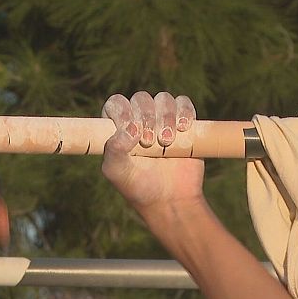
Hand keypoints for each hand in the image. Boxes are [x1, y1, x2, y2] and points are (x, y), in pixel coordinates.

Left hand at [101, 91, 204, 220]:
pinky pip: (184, 103)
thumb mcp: (116, 172)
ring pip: (163, 99)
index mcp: (118, 128)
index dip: (122, 110)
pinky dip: (184, 111)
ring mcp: (162, 120)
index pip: (116, 104)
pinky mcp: (184, 123)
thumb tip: (130, 128)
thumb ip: (113, 150)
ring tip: (166, 140)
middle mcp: (139, 120)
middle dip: (146, 116)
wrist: (169, 199)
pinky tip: (183, 128)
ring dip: (165, 116)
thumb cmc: (137, 186)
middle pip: (141, 99)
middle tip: (149, 141)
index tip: (130, 126)